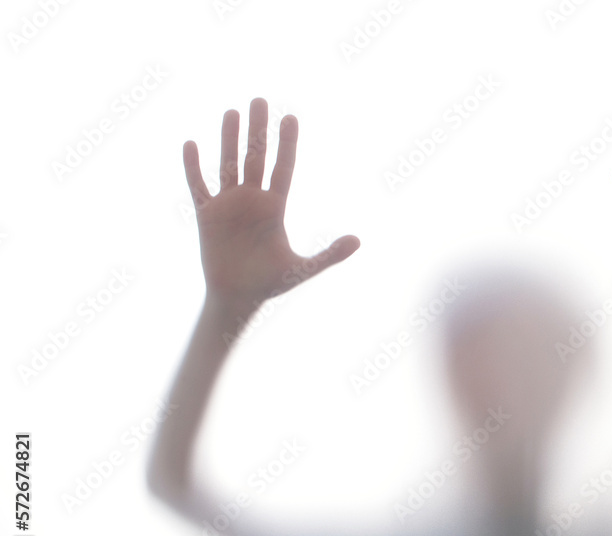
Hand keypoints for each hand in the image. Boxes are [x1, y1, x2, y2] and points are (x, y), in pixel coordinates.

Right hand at [183, 98, 358, 312]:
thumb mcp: (303, 269)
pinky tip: (191, 144)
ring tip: (232, 111)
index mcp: (275, 208)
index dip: (287, 143)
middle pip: (256, 157)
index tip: (291, 117)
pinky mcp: (207, 215)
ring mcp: (228, 205)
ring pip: (228, 164)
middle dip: (258, 129)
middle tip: (260, 100)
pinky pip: (199, 186)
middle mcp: (252, 200)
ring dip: (229, 139)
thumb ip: (330, 255)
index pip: (283, 168)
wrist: (238, 298)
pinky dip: (193, 167)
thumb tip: (358, 241)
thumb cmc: (270, 284)